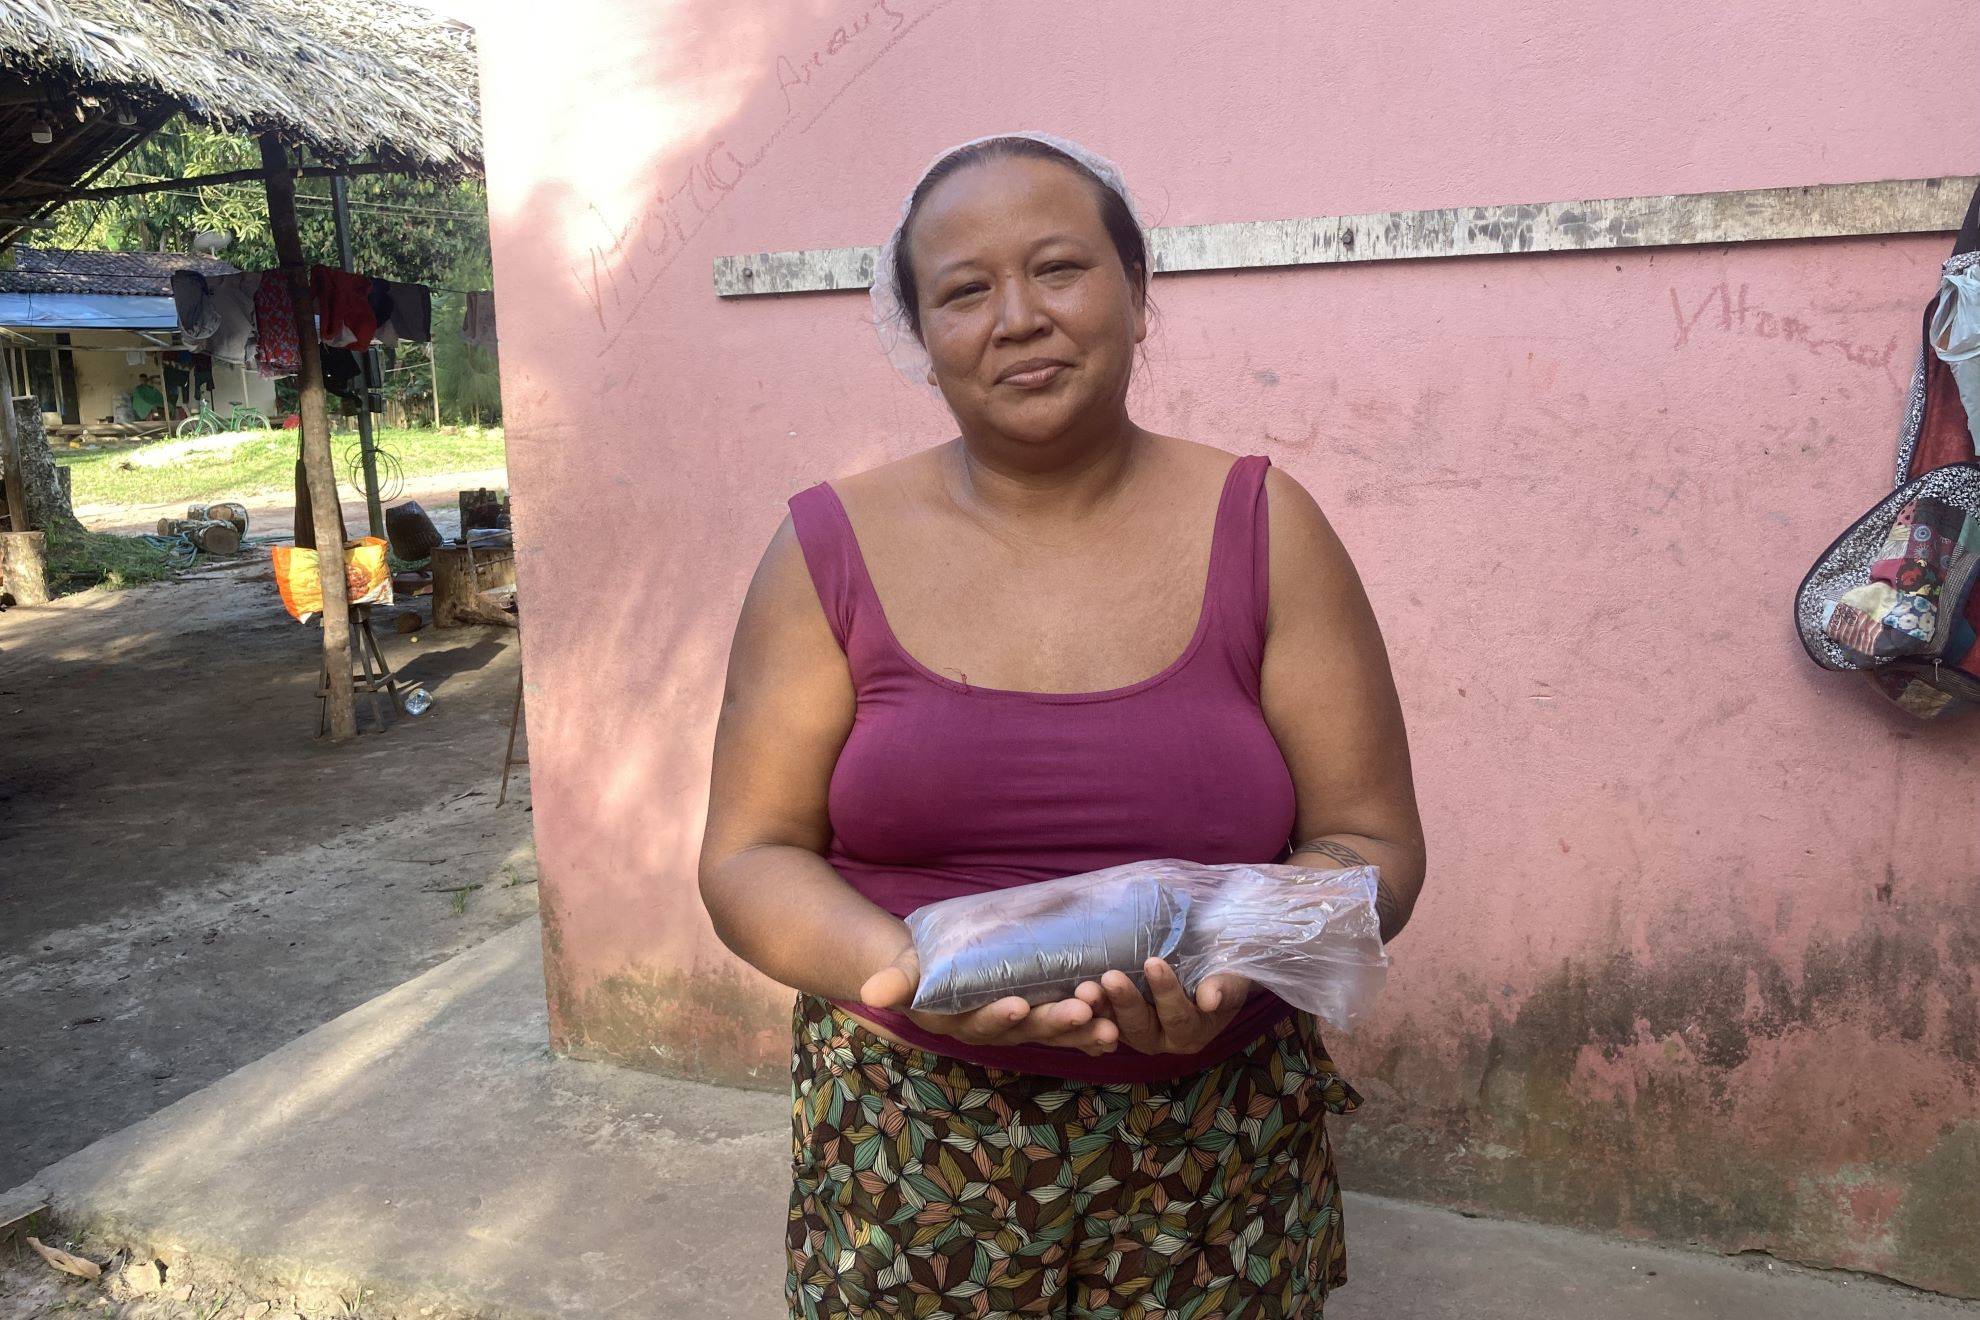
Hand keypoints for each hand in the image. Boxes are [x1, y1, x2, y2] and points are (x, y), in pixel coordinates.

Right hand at [857, 938, 1120, 1056]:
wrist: (935, 974)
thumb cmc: (921, 971)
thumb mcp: (906, 973)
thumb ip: (895, 981)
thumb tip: (873, 992)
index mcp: (962, 1022)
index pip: (981, 1024)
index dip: (999, 1017)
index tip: (1019, 1005)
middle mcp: (997, 1030)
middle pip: (1029, 1032)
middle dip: (1056, 1023)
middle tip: (1084, 1009)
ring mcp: (1024, 1026)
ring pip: (1055, 1032)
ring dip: (1083, 1030)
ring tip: (1110, 1024)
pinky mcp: (1044, 1017)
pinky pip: (1071, 1031)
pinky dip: (1092, 1034)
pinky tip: (1117, 1032)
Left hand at [1085, 959, 1249, 1055]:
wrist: (1209, 960)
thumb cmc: (1224, 966)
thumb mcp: (1233, 974)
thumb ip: (1224, 987)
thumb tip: (1210, 998)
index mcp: (1194, 1032)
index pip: (1179, 1018)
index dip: (1166, 993)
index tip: (1154, 962)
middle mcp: (1164, 1040)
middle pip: (1142, 1029)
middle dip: (1126, 1003)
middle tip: (1111, 977)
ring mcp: (1138, 1033)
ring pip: (1116, 1028)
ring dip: (1100, 1008)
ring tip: (1086, 987)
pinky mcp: (1116, 1022)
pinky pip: (1099, 1021)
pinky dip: (1088, 1010)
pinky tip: (1074, 992)